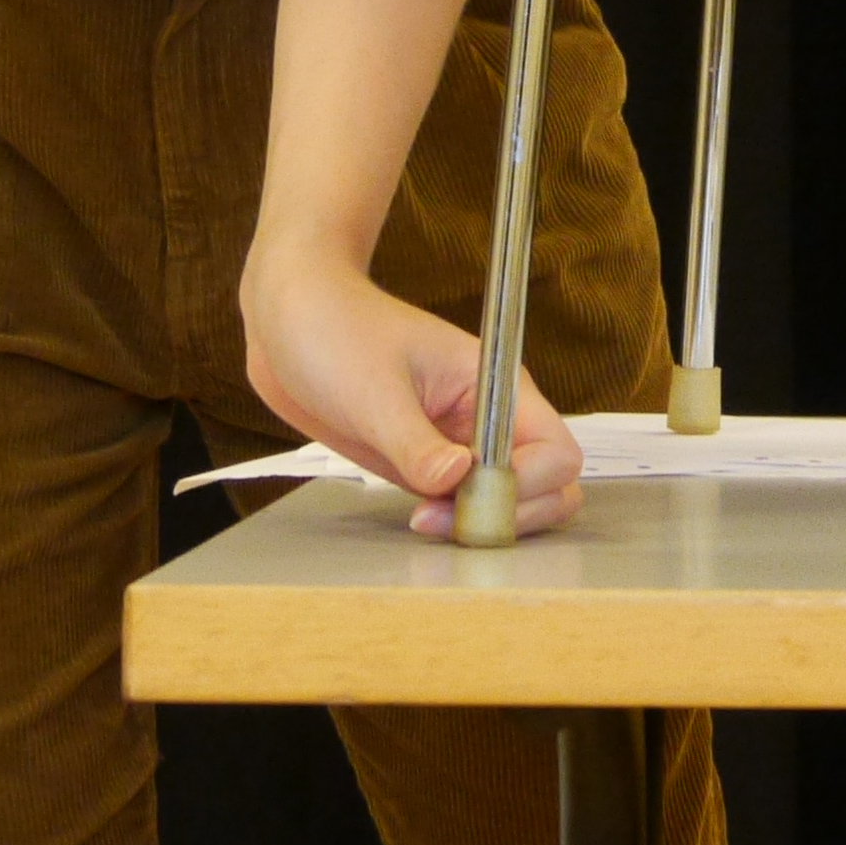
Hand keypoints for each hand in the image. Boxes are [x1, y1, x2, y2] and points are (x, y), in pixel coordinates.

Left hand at [242, 244, 581, 538]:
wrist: (289, 321)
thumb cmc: (335, 330)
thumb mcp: (373, 391)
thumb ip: (415, 444)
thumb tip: (456, 482)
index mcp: (494, 384)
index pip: (556, 450)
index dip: (529, 484)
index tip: (471, 496)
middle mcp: (489, 417)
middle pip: (550, 485)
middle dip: (514, 514)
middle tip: (449, 521)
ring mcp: (460, 443)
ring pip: (510, 501)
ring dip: (483, 523)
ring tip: (426, 521)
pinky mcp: (429, 463)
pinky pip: (465, 504)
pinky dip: (455, 522)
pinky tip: (416, 518)